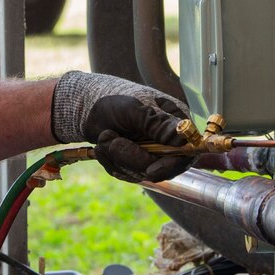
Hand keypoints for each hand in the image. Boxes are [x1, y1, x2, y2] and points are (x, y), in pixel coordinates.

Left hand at [50, 71, 196, 182]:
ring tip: (104, 137)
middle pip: (161, 167)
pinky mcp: (137, 163)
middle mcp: (168, 141)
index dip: (170, 165)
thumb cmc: (114, 99)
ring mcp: (153, 154)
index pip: (186, 151)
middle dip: (131, 158)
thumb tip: (180, 137)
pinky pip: (127, 174)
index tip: (151, 171)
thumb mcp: (134, 109)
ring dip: (117, 158)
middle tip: (110, 141)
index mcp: (176, 122)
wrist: (89, 107)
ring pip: (141, 173)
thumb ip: (157, 123)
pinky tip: (102, 146)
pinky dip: (111, 163)